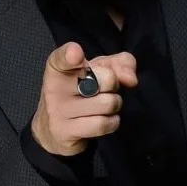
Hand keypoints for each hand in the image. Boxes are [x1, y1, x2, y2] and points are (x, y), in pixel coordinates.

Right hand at [31, 41, 137, 156]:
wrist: (55, 129)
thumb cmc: (81, 92)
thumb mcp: (100, 70)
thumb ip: (120, 64)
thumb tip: (131, 79)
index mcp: (59, 66)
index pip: (63, 57)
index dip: (71, 54)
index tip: (76, 54)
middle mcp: (56, 86)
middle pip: (107, 78)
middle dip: (115, 85)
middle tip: (104, 89)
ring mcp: (58, 110)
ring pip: (108, 103)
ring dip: (114, 105)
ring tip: (102, 106)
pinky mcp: (64, 131)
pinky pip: (102, 124)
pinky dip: (111, 122)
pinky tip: (103, 119)